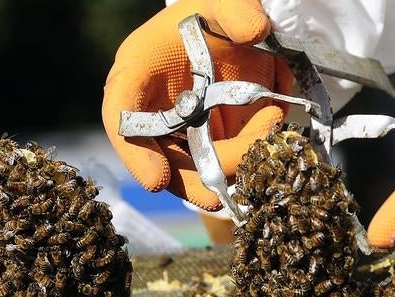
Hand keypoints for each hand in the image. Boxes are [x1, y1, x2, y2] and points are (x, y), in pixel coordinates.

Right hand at [102, 0, 292, 210]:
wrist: (224, 34)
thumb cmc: (207, 18)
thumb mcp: (219, 3)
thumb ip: (235, 10)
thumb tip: (255, 30)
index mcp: (136, 75)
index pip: (122, 119)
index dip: (135, 156)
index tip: (158, 181)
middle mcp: (152, 114)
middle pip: (165, 162)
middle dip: (200, 176)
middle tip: (233, 178)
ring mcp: (181, 135)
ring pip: (199, 171)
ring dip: (235, 163)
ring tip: (271, 121)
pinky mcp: (209, 145)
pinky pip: (227, 164)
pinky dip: (252, 155)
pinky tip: (272, 126)